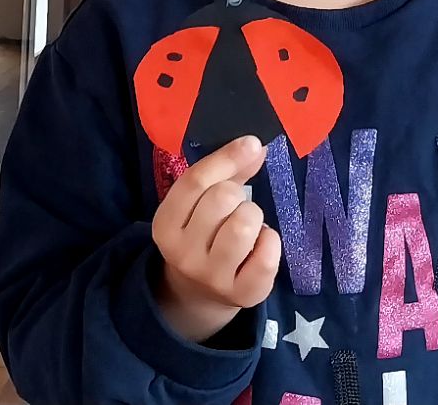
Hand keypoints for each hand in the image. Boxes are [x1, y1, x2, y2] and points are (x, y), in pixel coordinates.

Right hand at [150, 135, 280, 341]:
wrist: (198, 293)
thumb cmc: (203, 234)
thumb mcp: (200, 203)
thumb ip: (226, 171)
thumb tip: (255, 146)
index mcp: (166, 224)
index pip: (196, 181)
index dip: (228, 157)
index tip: (252, 143)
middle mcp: (183, 253)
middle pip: (222, 198)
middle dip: (238, 194)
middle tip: (235, 207)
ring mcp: (212, 277)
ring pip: (245, 224)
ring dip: (254, 216)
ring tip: (247, 226)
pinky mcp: (243, 294)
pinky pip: (267, 254)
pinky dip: (271, 241)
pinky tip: (261, 245)